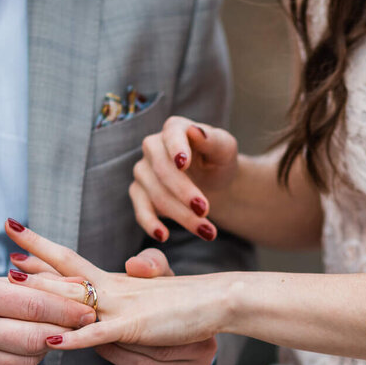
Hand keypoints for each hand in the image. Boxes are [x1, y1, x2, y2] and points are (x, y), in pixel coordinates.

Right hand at [0, 270, 97, 364]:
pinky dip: (26, 363)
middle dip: (65, 332)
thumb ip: (27, 285)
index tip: (89, 308)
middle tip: (83, 325)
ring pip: (27, 360)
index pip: (33, 304)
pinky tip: (26, 350)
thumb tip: (78, 283)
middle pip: (35, 336)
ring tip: (50, 335)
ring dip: (46, 349)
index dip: (68, 309)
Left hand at [7, 243, 217, 364]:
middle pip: (66, 271)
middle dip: (34, 264)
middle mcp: (115, 287)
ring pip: (76, 298)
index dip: (42, 246)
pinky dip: (76, 338)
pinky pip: (100, 334)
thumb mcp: (150, 297)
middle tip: (3, 254)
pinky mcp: (136, 327)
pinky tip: (53, 342)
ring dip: (43, 292)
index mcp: (116, 280)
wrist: (219, 300)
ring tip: (11, 283)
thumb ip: (124, 297)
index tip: (14, 234)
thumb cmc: (187, 301)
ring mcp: (124, 306)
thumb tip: (110, 296)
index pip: (72, 259)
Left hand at [101, 248, 216, 364]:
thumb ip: (151, 264)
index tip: (97, 321)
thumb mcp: (162, 282)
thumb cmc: (165, 306)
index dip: (122, 333)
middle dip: (113, 350)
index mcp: (202, 343)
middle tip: (99, 337)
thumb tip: (135, 265)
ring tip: (108, 353)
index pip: (157, 343)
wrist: (176, 342)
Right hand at [131, 117, 237, 242]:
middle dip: (184, 193)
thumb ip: (212, 139)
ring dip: (181, 215)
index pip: (172, 136)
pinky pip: (140, 210)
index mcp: (174, 129)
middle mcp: (153, 147)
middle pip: (162, 171)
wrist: (214, 182)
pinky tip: (164, 236)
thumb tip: (195, 131)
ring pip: (156, 195)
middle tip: (206, 210)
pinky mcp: (140, 194)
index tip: (183, 164)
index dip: (177, 150)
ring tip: (208, 232)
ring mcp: (143, 171)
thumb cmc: (219, 161)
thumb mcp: (225, 149)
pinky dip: (151, 224)